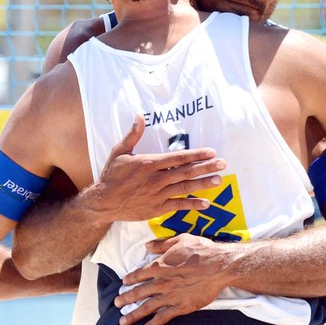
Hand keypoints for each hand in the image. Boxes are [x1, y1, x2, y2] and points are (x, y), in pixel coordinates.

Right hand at [89, 114, 226, 221]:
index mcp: (149, 163)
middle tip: (223, 164)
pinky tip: (206, 203)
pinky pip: (177, 206)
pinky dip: (191, 204)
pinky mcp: (156, 209)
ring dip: (202, 184)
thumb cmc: (112, 174)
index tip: (211, 152)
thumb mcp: (120, 151)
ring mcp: (157, 195)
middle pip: (185, 172)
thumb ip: (133, 135)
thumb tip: (139, 116)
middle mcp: (155, 179)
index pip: (177, 158)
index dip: (196, 155)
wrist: (103, 202)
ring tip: (218, 180)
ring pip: (184, 188)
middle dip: (205, 167)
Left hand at [114, 234, 233, 324]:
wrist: (219, 266)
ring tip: (123, 320)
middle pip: (139, 292)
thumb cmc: (202, 250)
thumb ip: (161, 244)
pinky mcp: (181, 307)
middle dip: (126, 298)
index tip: (123, 282)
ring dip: (133, 314)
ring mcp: (170, 296)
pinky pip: (163, 318)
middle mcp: (162, 282)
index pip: (139, 273)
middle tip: (117, 302)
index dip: (130, 278)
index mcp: (160, 265)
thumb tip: (147, 245)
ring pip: (147, 307)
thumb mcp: (180, 239)